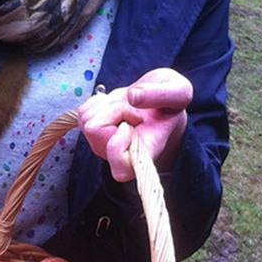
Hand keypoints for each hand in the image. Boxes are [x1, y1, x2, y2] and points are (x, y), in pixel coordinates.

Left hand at [77, 68, 191, 182]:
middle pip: (94, 130)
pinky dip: (98, 102)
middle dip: (114, 109)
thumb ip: (161, 94)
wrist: (158, 101)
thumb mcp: (179, 91)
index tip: (134, 124)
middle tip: (133, 109)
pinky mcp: (92, 132)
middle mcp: (120, 155)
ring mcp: (104, 145)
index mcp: (144, 154)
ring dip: (107, 104)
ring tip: (127, 106)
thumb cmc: (170, 103)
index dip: (118, 143)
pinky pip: (82, 113)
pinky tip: (115, 105)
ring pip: (87, 119)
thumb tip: (132, 96)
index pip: (120, 170)